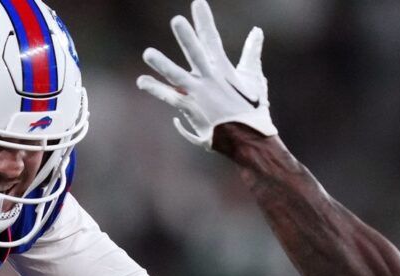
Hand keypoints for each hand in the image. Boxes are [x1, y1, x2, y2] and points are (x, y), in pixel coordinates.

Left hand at [137, 3, 274, 149]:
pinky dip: (159, 91)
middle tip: (177, 20)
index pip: (212, 39)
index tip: (197, 3)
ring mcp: (199, 95)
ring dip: (162, 65)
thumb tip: (257, 30)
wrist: (249, 138)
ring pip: (177, 77)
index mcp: (224, 69)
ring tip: (148, 53)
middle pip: (196, 53)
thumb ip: (252, 52)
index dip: (204, 20)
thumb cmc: (253, 109)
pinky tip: (142, 81)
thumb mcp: (254, 77)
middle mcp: (210, 79)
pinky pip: (171, 98)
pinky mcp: (191, 110)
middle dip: (187, 37)